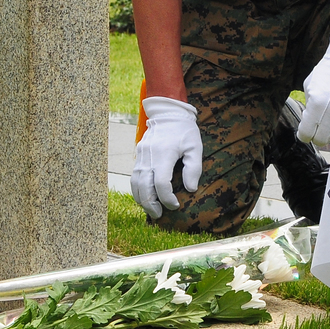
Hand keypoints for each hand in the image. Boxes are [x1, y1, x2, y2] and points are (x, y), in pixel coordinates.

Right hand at [131, 96, 201, 219]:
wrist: (168, 113)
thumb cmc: (184, 131)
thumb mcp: (195, 147)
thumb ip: (193, 168)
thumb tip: (190, 189)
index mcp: (164, 154)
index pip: (161, 183)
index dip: (167, 198)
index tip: (175, 205)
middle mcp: (149, 156)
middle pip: (144, 186)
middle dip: (150, 204)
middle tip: (159, 215)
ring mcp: (141, 156)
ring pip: (135, 183)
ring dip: (142, 199)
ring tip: (152, 210)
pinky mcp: (138, 156)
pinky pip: (134, 176)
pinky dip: (138, 190)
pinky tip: (145, 197)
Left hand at [297, 34, 329, 145]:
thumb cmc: (329, 70)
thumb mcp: (310, 85)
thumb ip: (308, 105)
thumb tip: (308, 120)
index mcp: (317, 104)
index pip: (306, 133)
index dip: (304, 134)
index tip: (305, 131)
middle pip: (321, 140)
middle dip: (317, 135)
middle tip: (317, 127)